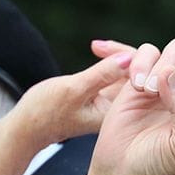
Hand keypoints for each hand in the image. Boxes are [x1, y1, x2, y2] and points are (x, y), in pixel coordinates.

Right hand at [7, 52, 132, 149]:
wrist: (29, 127)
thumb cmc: (47, 112)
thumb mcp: (74, 90)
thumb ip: (102, 75)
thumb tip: (129, 58)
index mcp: (122, 114)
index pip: (145, 81)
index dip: (136, 61)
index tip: (110, 53)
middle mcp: (125, 108)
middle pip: (143, 74)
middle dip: (127, 55)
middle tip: (100, 48)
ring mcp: (117, 101)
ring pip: (131, 70)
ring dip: (118, 55)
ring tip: (98, 47)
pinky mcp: (107, 94)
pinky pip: (119, 71)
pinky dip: (111, 59)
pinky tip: (97, 49)